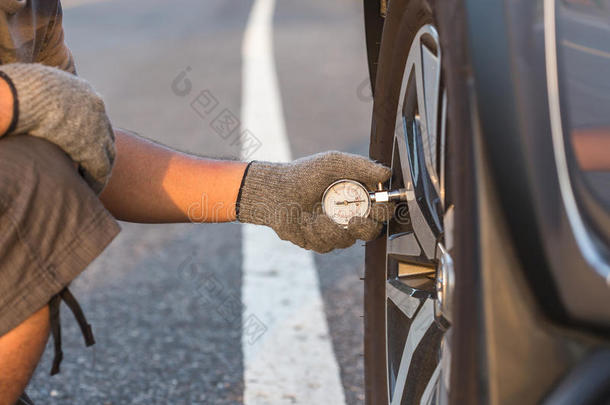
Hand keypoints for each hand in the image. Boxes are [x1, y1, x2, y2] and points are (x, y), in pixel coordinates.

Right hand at [0, 63, 114, 193]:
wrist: (20, 96)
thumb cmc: (15, 90)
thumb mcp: (32, 88)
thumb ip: (39, 97)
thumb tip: (24, 99)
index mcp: (81, 89)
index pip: (93, 115)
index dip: (88, 132)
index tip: (78, 146)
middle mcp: (95, 106)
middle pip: (105, 133)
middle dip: (99, 151)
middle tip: (89, 167)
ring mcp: (98, 127)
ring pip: (107, 153)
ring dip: (99, 169)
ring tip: (88, 184)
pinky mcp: (92, 147)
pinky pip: (100, 170)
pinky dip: (96, 181)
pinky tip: (88, 191)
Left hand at [236, 151, 393, 252]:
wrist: (274, 192)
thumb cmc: (304, 174)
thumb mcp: (333, 163)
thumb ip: (361, 166)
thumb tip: (386, 173)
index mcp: (358, 197)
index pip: (382, 209)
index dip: (385, 209)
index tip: (379, 205)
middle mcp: (350, 216)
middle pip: (372, 231)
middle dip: (365, 227)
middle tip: (354, 220)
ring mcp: (336, 231)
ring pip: (348, 240)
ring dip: (333, 228)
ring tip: (317, 215)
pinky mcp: (320, 242)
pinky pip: (327, 244)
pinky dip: (317, 232)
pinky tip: (306, 220)